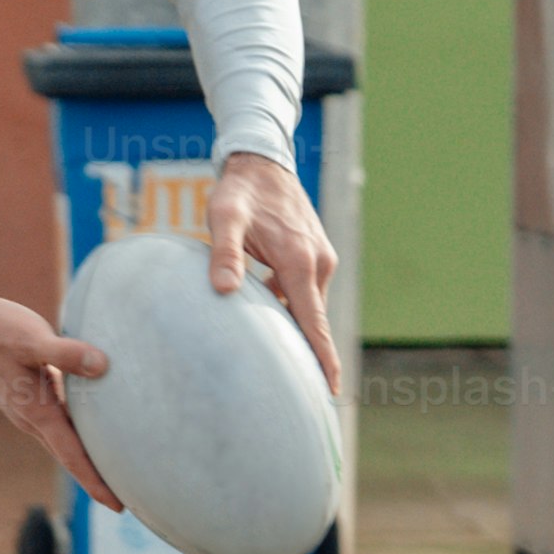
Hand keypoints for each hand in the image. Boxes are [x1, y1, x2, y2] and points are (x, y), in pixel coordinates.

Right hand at [0, 295, 118, 507]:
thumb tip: (102, 366)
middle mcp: (34, 420)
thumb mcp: (32, 339)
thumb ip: (66, 353)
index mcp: (37, 413)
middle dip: (98, 481)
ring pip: (66, 443)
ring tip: (119, 471)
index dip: (95, 482)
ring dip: (89, 459)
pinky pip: (61, 424)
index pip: (72, 456)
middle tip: (130, 500)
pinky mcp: (32, 399)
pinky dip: (80, 434)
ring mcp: (31, 412)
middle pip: (71, 458)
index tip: (118, 506)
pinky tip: (99, 430)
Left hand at [209, 149, 344, 387]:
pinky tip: (271, 316)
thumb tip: (223, 290)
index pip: (314, 322)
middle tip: (304, 393)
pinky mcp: (314, 253)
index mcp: (299, 261)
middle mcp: (317, 263)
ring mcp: (320, 258)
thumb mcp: (223, 217)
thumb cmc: (239, 191)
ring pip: (309, 305)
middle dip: (312, 354)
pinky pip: (304, 291)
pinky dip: (292, 307)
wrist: (262, 160)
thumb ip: (224, 253)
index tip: (330, 389)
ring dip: (297, 328)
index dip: (322, 358)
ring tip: (283, 362)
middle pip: (314, 320)